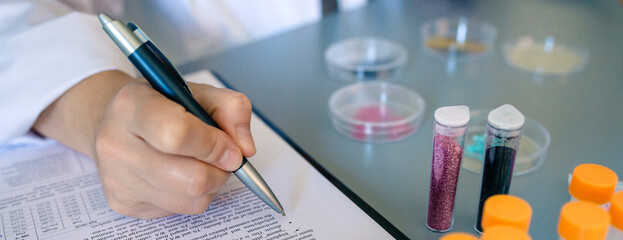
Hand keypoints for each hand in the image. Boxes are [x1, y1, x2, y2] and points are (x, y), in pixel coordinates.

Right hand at [34, 70, 255, 218]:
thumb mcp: (198, 91)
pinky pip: (179, 211)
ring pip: (191, 200)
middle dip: (220, 170)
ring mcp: (117, 178)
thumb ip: (231, 108)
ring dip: (210, 184)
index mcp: (132, 106)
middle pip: (191, 178)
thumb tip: (245, 148)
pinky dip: (192, 195)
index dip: (214, 145)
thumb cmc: (161, 105)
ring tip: (201, 162)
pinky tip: (180, 173)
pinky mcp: (123, 203)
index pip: (178, 134)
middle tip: (222, 156)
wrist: (115, 122)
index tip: (230, 147)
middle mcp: (116, 144)